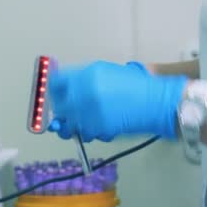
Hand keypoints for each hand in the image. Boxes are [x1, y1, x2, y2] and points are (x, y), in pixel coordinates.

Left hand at [48, 61, 187, 141]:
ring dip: (72, 125)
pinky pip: (84, 133)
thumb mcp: (105, 72)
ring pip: (67, 124)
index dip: (52, 89)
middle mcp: (84, 93)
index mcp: (86, 75)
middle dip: (60, 111)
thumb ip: (82, 79)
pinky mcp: (97, 129)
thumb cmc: (133, 84)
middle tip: (65, 113)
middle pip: (57, 106)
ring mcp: (89, 112)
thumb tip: (64, 88)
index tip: (52, 95)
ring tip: (83, 121)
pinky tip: (98, 126)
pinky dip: (88, 132)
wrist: (154, 102)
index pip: (56, 82)